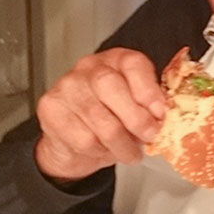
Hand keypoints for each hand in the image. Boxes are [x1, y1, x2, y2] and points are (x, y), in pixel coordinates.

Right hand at [35, 48, 166, 181]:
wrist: (72, 142)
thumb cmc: (109, 119)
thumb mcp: (135, 108)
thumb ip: (149, 108)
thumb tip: (162, 117)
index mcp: (116, 60)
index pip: (132, 63)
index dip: (148, 89)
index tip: (160, 112)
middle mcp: (89, 67)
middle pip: (110, 86)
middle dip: (136, 118)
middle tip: (149, 136)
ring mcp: (66, 86)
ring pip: (100, 120)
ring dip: (122, 145)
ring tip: (130, 152)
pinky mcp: (50, 108)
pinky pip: (84, 138)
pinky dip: (100, 151)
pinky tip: (103, 149)